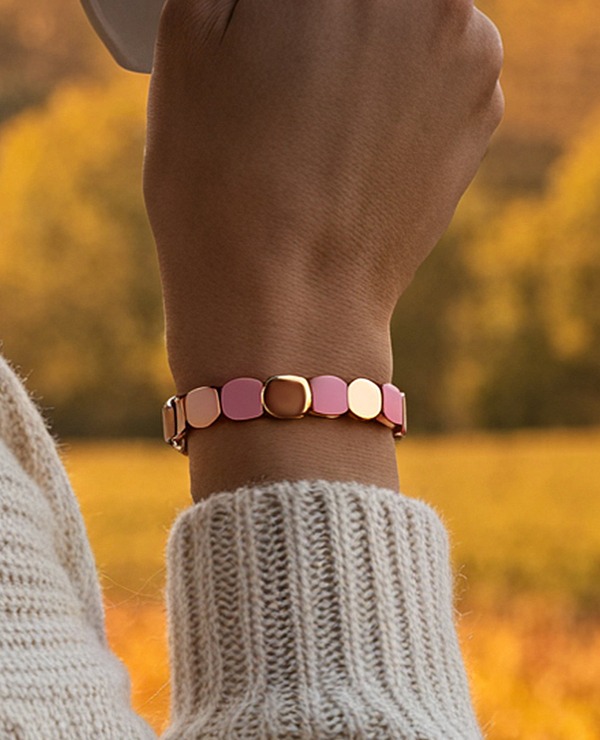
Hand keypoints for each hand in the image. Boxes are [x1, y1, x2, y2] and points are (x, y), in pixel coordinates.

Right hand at [143, 0, 503, 392]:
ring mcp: (471, 51)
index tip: (265, 37)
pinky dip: (402, 88)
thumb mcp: (188, 31)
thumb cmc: (220, 176)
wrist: (286, 300)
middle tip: (284, 65)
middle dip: (326, 15)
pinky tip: (354, 143)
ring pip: (411, 14)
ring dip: (369, 39)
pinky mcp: (481, 115)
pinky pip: (438, 70)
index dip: (281, 11)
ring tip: (314, 113)